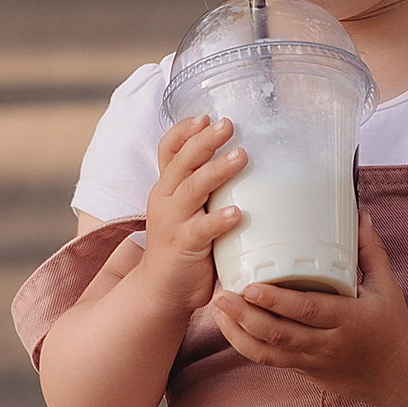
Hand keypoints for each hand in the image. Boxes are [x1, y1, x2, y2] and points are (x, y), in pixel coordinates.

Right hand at [140, 115, 246, 314]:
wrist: (161, 289)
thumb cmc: (183, 244)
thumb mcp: (188, 209)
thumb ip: (206, 187)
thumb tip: (246, 157)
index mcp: (167, 186)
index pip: (169, 149)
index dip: (184, 131)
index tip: (205, 117)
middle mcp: (166, 198)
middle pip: (182, 162)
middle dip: (205, 141)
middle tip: (228, 125)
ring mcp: (172, 221)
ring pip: (193, 189)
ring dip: (217, 171)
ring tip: (241, 157)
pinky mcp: (183, 246)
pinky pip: (202, 230)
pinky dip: (219, 219)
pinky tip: (237, 213)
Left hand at [209, 213, 407, 406]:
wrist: (396, 377)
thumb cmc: (391, 326)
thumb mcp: (387, 288)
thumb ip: (369, 250)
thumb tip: (358, 214)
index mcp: (349, 319)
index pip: (309, 311)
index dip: (278, 302)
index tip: (252, 286)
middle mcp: (327, 343)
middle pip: (281, 334)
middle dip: (247, 316)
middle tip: (222, 294)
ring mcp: (312, 359)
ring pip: (268, 352)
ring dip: (238, 331)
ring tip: (217, 307)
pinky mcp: (302, 369)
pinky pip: (268, 361)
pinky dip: (245, 345)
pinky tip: (228, 326)